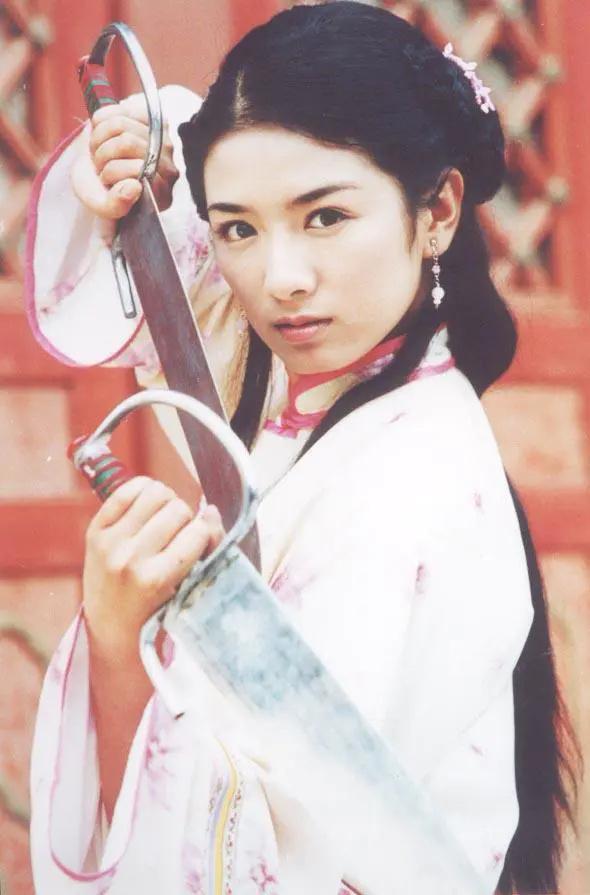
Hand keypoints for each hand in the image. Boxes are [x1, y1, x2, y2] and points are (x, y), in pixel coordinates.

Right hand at [71, 94, 178, 224]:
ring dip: (98, 139)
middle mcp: (168, 166)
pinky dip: (99, 123)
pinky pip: (115, 110)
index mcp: (162, 193)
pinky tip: (103, 138)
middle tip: (100, 166)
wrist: (93, 174)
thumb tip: (134, 186)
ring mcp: (160, 140)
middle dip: (103, 154)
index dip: (112, 171)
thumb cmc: (101, 192)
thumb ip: (116, 205)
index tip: (105, 181)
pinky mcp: (148, 118)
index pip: (137, 169)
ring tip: (100, 153)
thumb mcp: (103, 206)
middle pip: (127, 143)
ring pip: (119, 124)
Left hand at [83, 476, 222, 658]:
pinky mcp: (95, 531)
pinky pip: (126, 490)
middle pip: (178, 509)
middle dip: (186, 519)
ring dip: (167, 502)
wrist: (111, 625)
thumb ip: (205, 549)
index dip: (205, 534)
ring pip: (155, 493)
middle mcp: (130, 559)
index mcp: (156, 579)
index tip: (200, 543)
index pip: (198, 533)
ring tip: (165, 518)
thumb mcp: (186, 589)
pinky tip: (147, 504)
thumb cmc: (157, 609)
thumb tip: (210, 510)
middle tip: (179, 534)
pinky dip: (143, 490)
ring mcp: (110, 543)